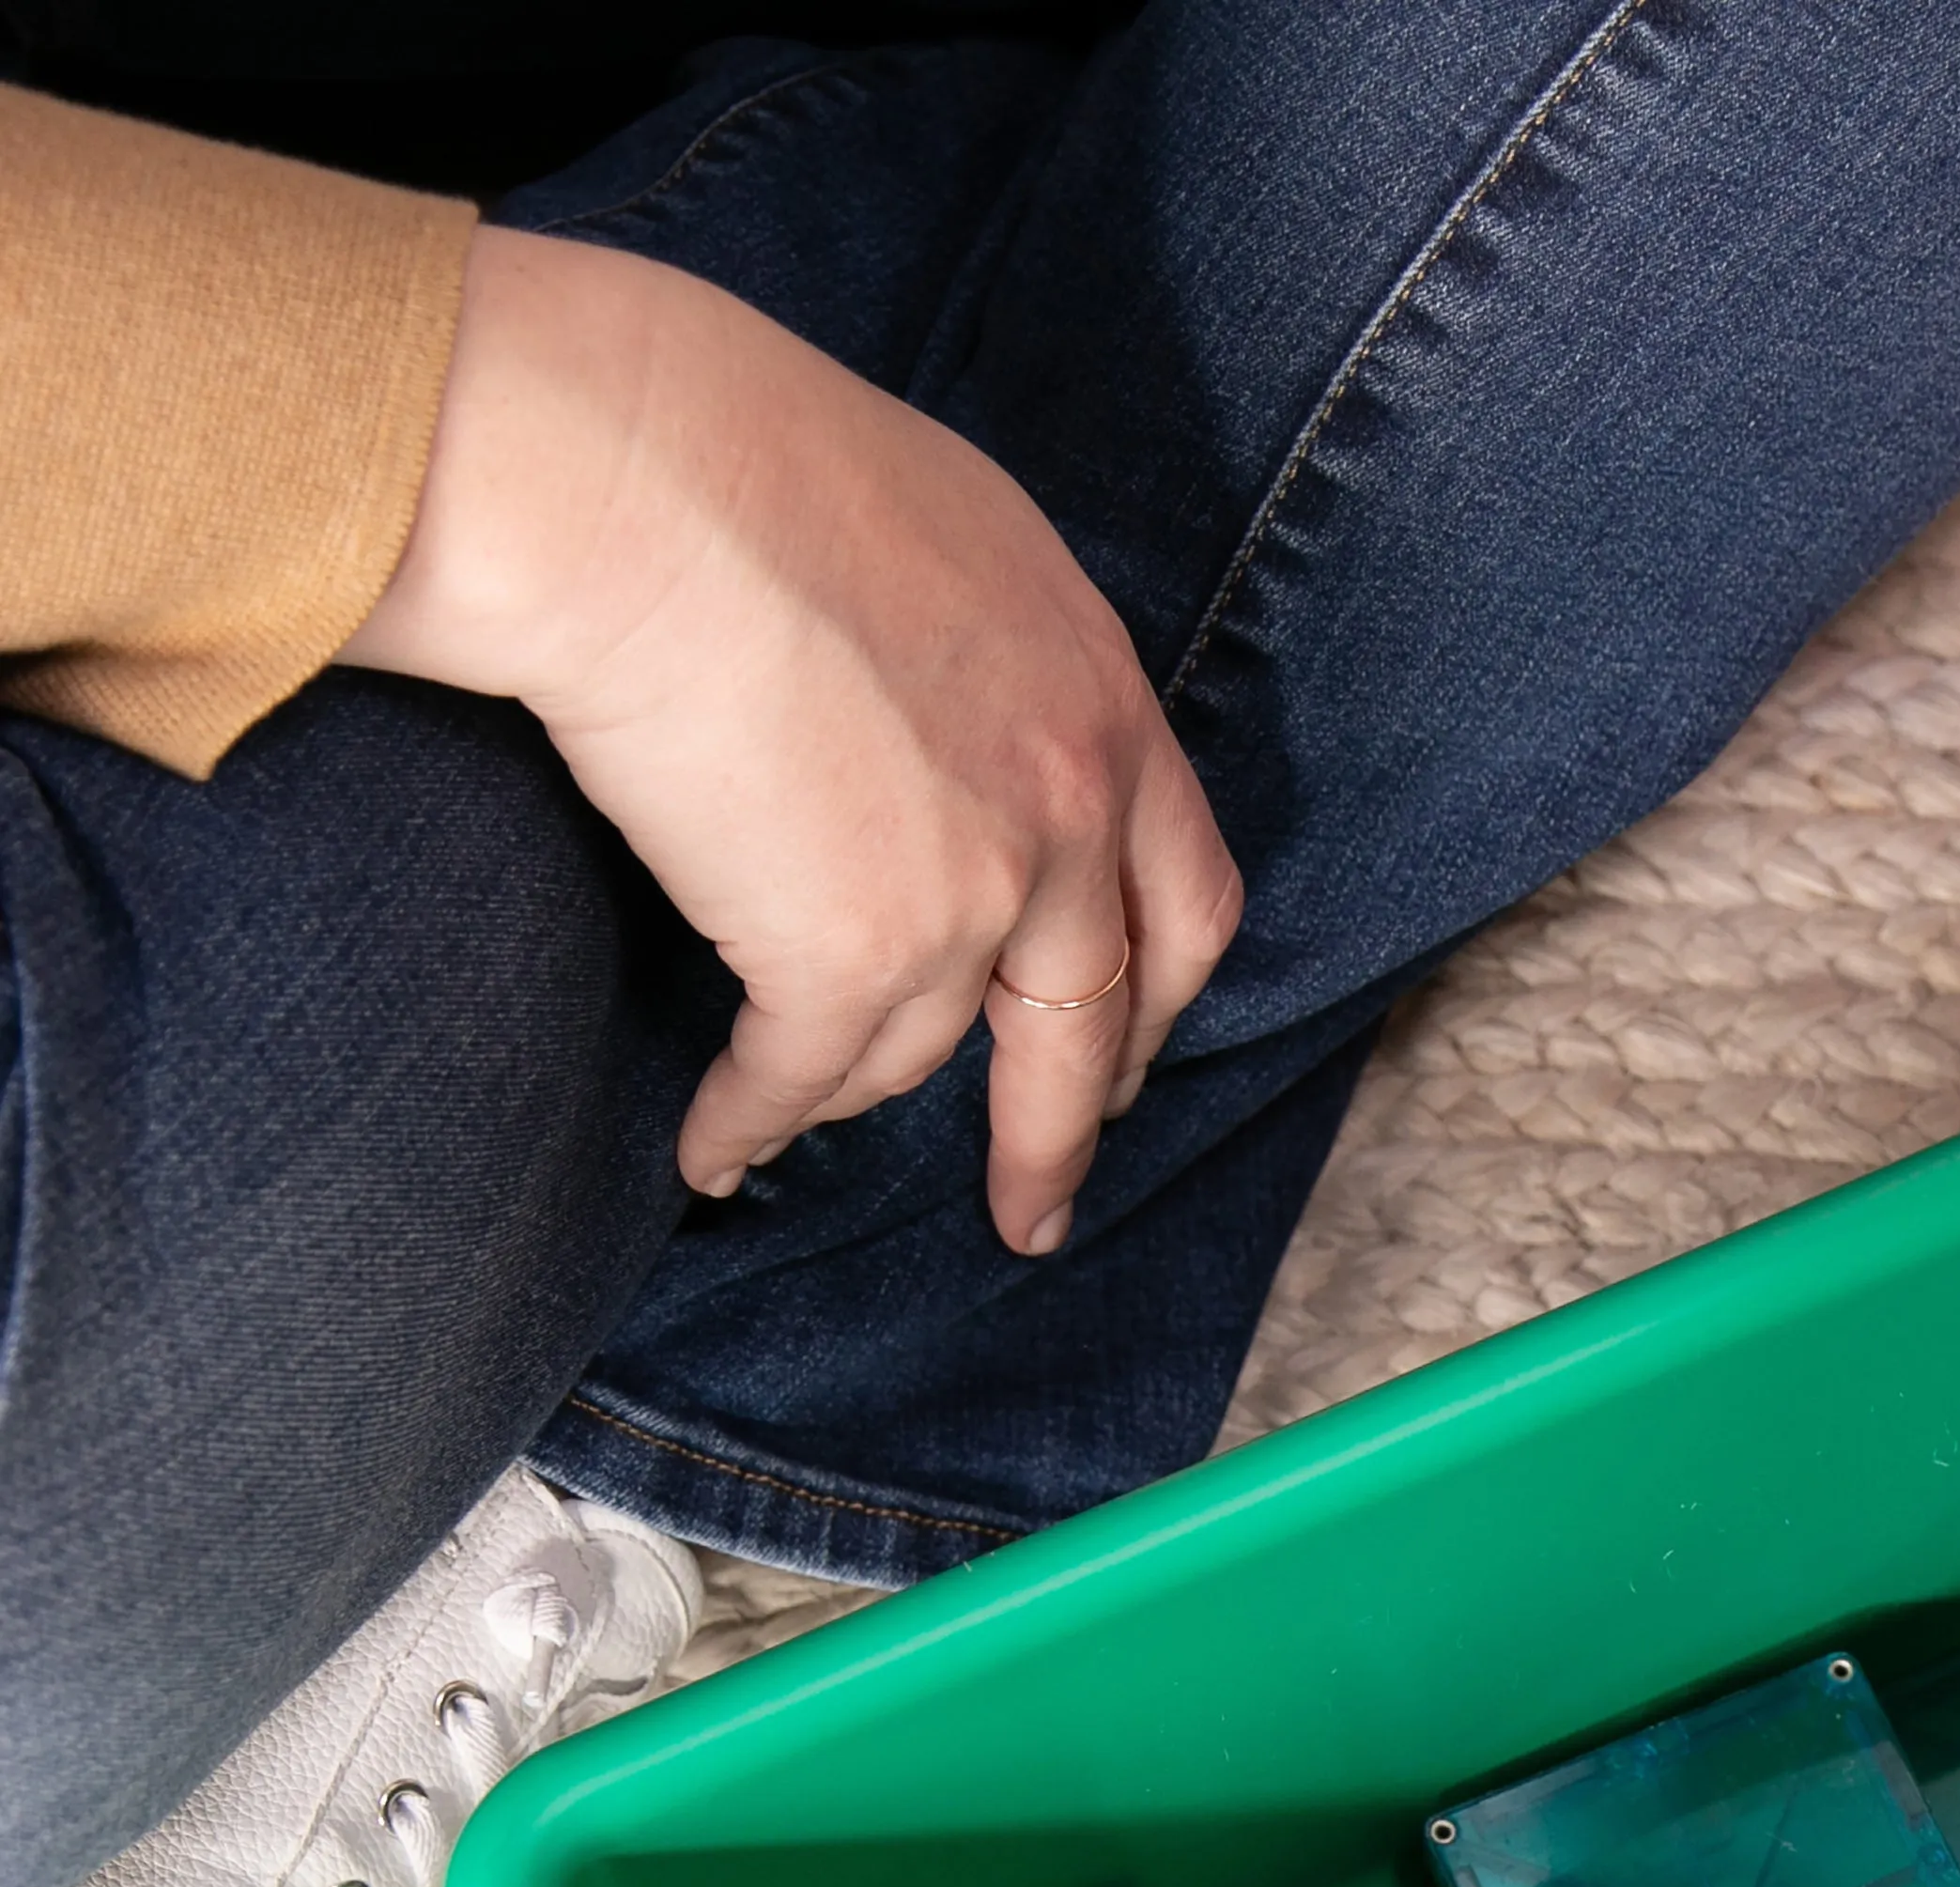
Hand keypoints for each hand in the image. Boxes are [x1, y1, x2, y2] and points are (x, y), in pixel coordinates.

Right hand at [344, 224, 1239, 1252]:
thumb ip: (995, 668)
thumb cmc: (738, 452)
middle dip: (1060, 1131)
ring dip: (852, 1093)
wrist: (625, 467)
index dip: (1152, 1000)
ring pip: (921, 1049)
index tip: (1127, 1061)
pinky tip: (719, 1153)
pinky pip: (801, 1078)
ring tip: (799, 1116)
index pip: (1181, 899)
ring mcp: (972, 895)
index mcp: (1106, 702)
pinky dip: (752, 1124)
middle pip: (1096, 1026)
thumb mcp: (951, 542)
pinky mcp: (849, 952)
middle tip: (1033, 1207)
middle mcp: (1070, 812)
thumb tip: (964, 731)